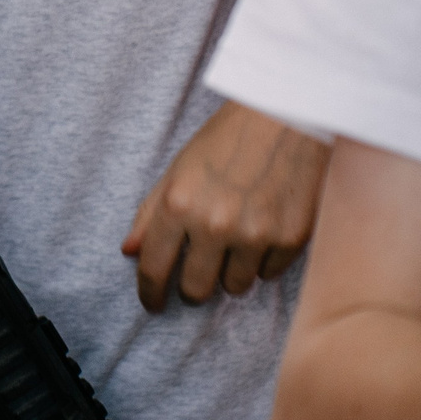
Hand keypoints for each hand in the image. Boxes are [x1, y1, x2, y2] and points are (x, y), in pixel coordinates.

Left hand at [122, 100, 328, 312]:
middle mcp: (214, 224)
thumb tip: (129, 252)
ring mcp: (255, 234)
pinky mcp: (290, 239)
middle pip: (196, 290)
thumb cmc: (226, 139)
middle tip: (198, 269)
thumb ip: (150, 213)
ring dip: (229, 272)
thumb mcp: (177, 169)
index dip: (150, 293)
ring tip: (234, 241)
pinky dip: (262, 261)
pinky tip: (262, 231)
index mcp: (178, 204)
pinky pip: (268, 274)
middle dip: (192, 286)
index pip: (154, 268)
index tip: (153, 302)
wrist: (286, 117)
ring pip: (234, 287)